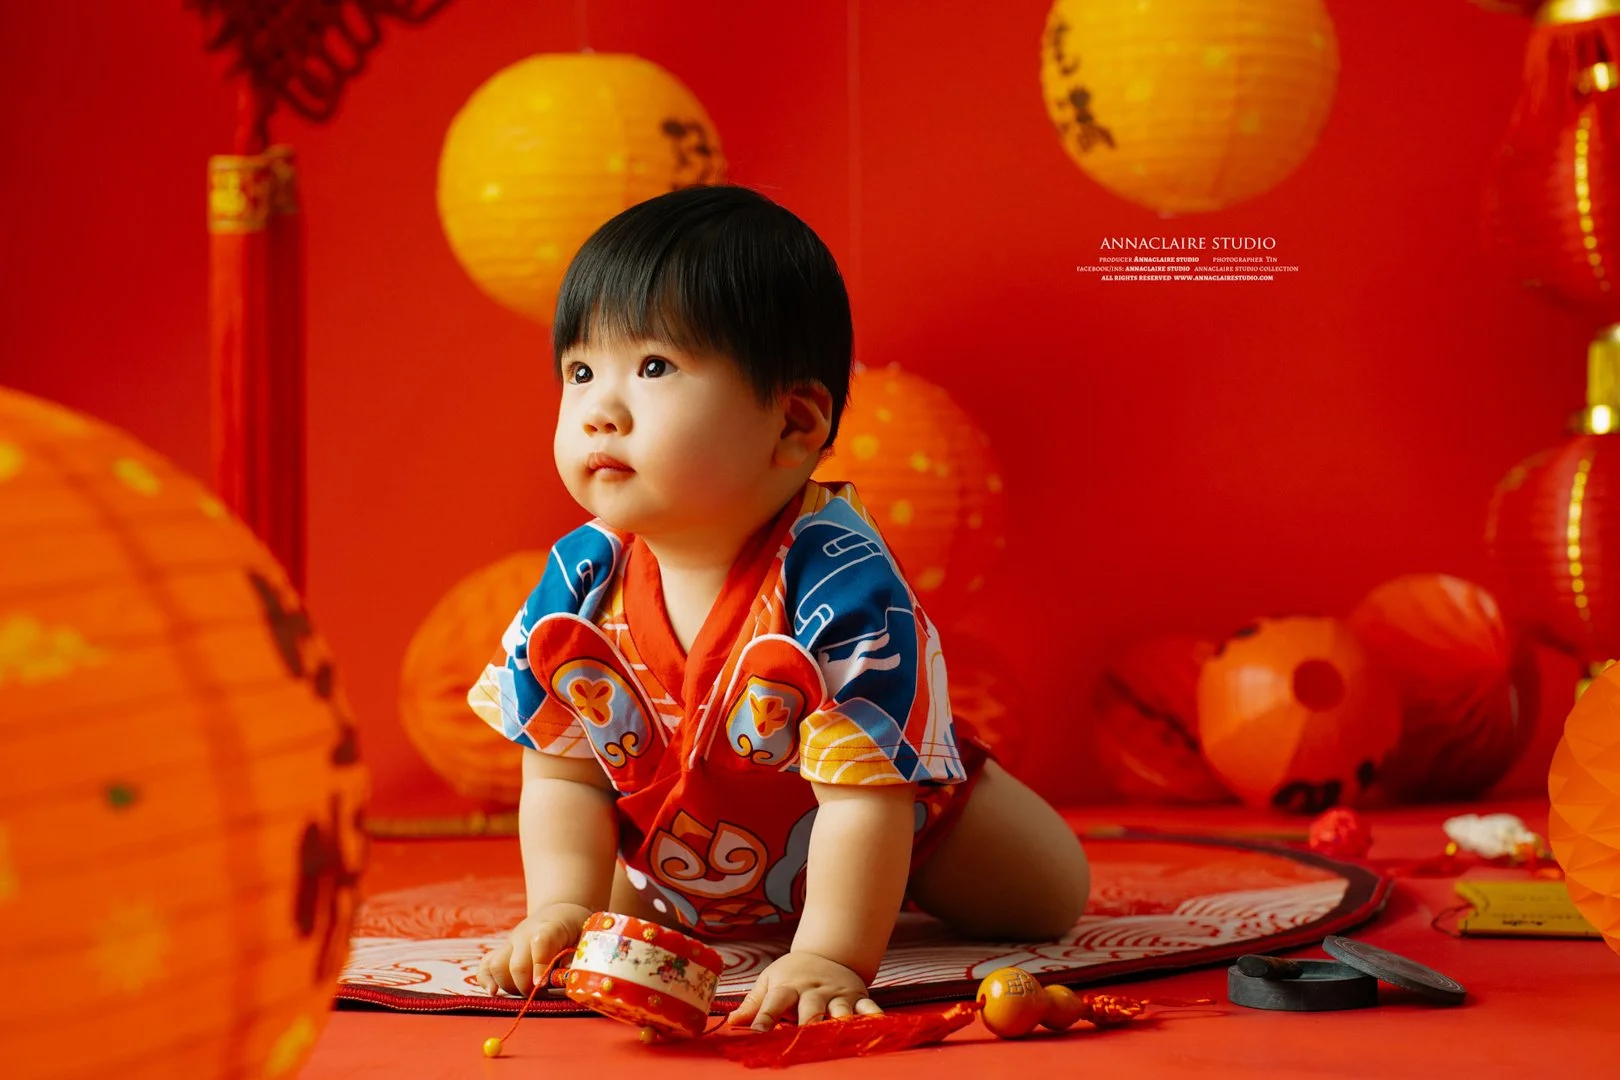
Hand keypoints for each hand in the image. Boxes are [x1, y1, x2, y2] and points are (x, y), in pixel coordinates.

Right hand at [476, 902, 590, 996]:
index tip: (541, 985)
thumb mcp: (587, 935)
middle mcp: (525, 934)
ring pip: (497, 966)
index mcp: (550, 928)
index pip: (540, 944)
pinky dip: (486, 979)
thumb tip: (572, 977)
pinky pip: (486, 965)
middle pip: (517, 963)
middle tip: (540, 995)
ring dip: (508, 986)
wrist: (559, 913)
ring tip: (523, 994)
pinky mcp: (502, 951)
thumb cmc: (576, 927)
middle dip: (525, 986)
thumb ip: (580, 955)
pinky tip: (493, 991)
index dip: (540, 966)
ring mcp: (511, 943)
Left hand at [728, 950, 882, 1030]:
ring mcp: (838, 994)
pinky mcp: (858, 997)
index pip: (774, 1001)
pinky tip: (879, 1027)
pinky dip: (874, 1017)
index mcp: (789, 987)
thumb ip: (753, 1004)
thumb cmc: (793, 974)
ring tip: (841, 1035)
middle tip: (804, 1038)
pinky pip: (869, 1007)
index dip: (765, 1016)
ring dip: (841, 1023)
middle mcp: (814, 991)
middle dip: (808, 1024)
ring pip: (840, 1011)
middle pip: (810, 1009)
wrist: (829, 952)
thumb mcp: (770, 981)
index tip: (757, 1030)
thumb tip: (731, 1024)